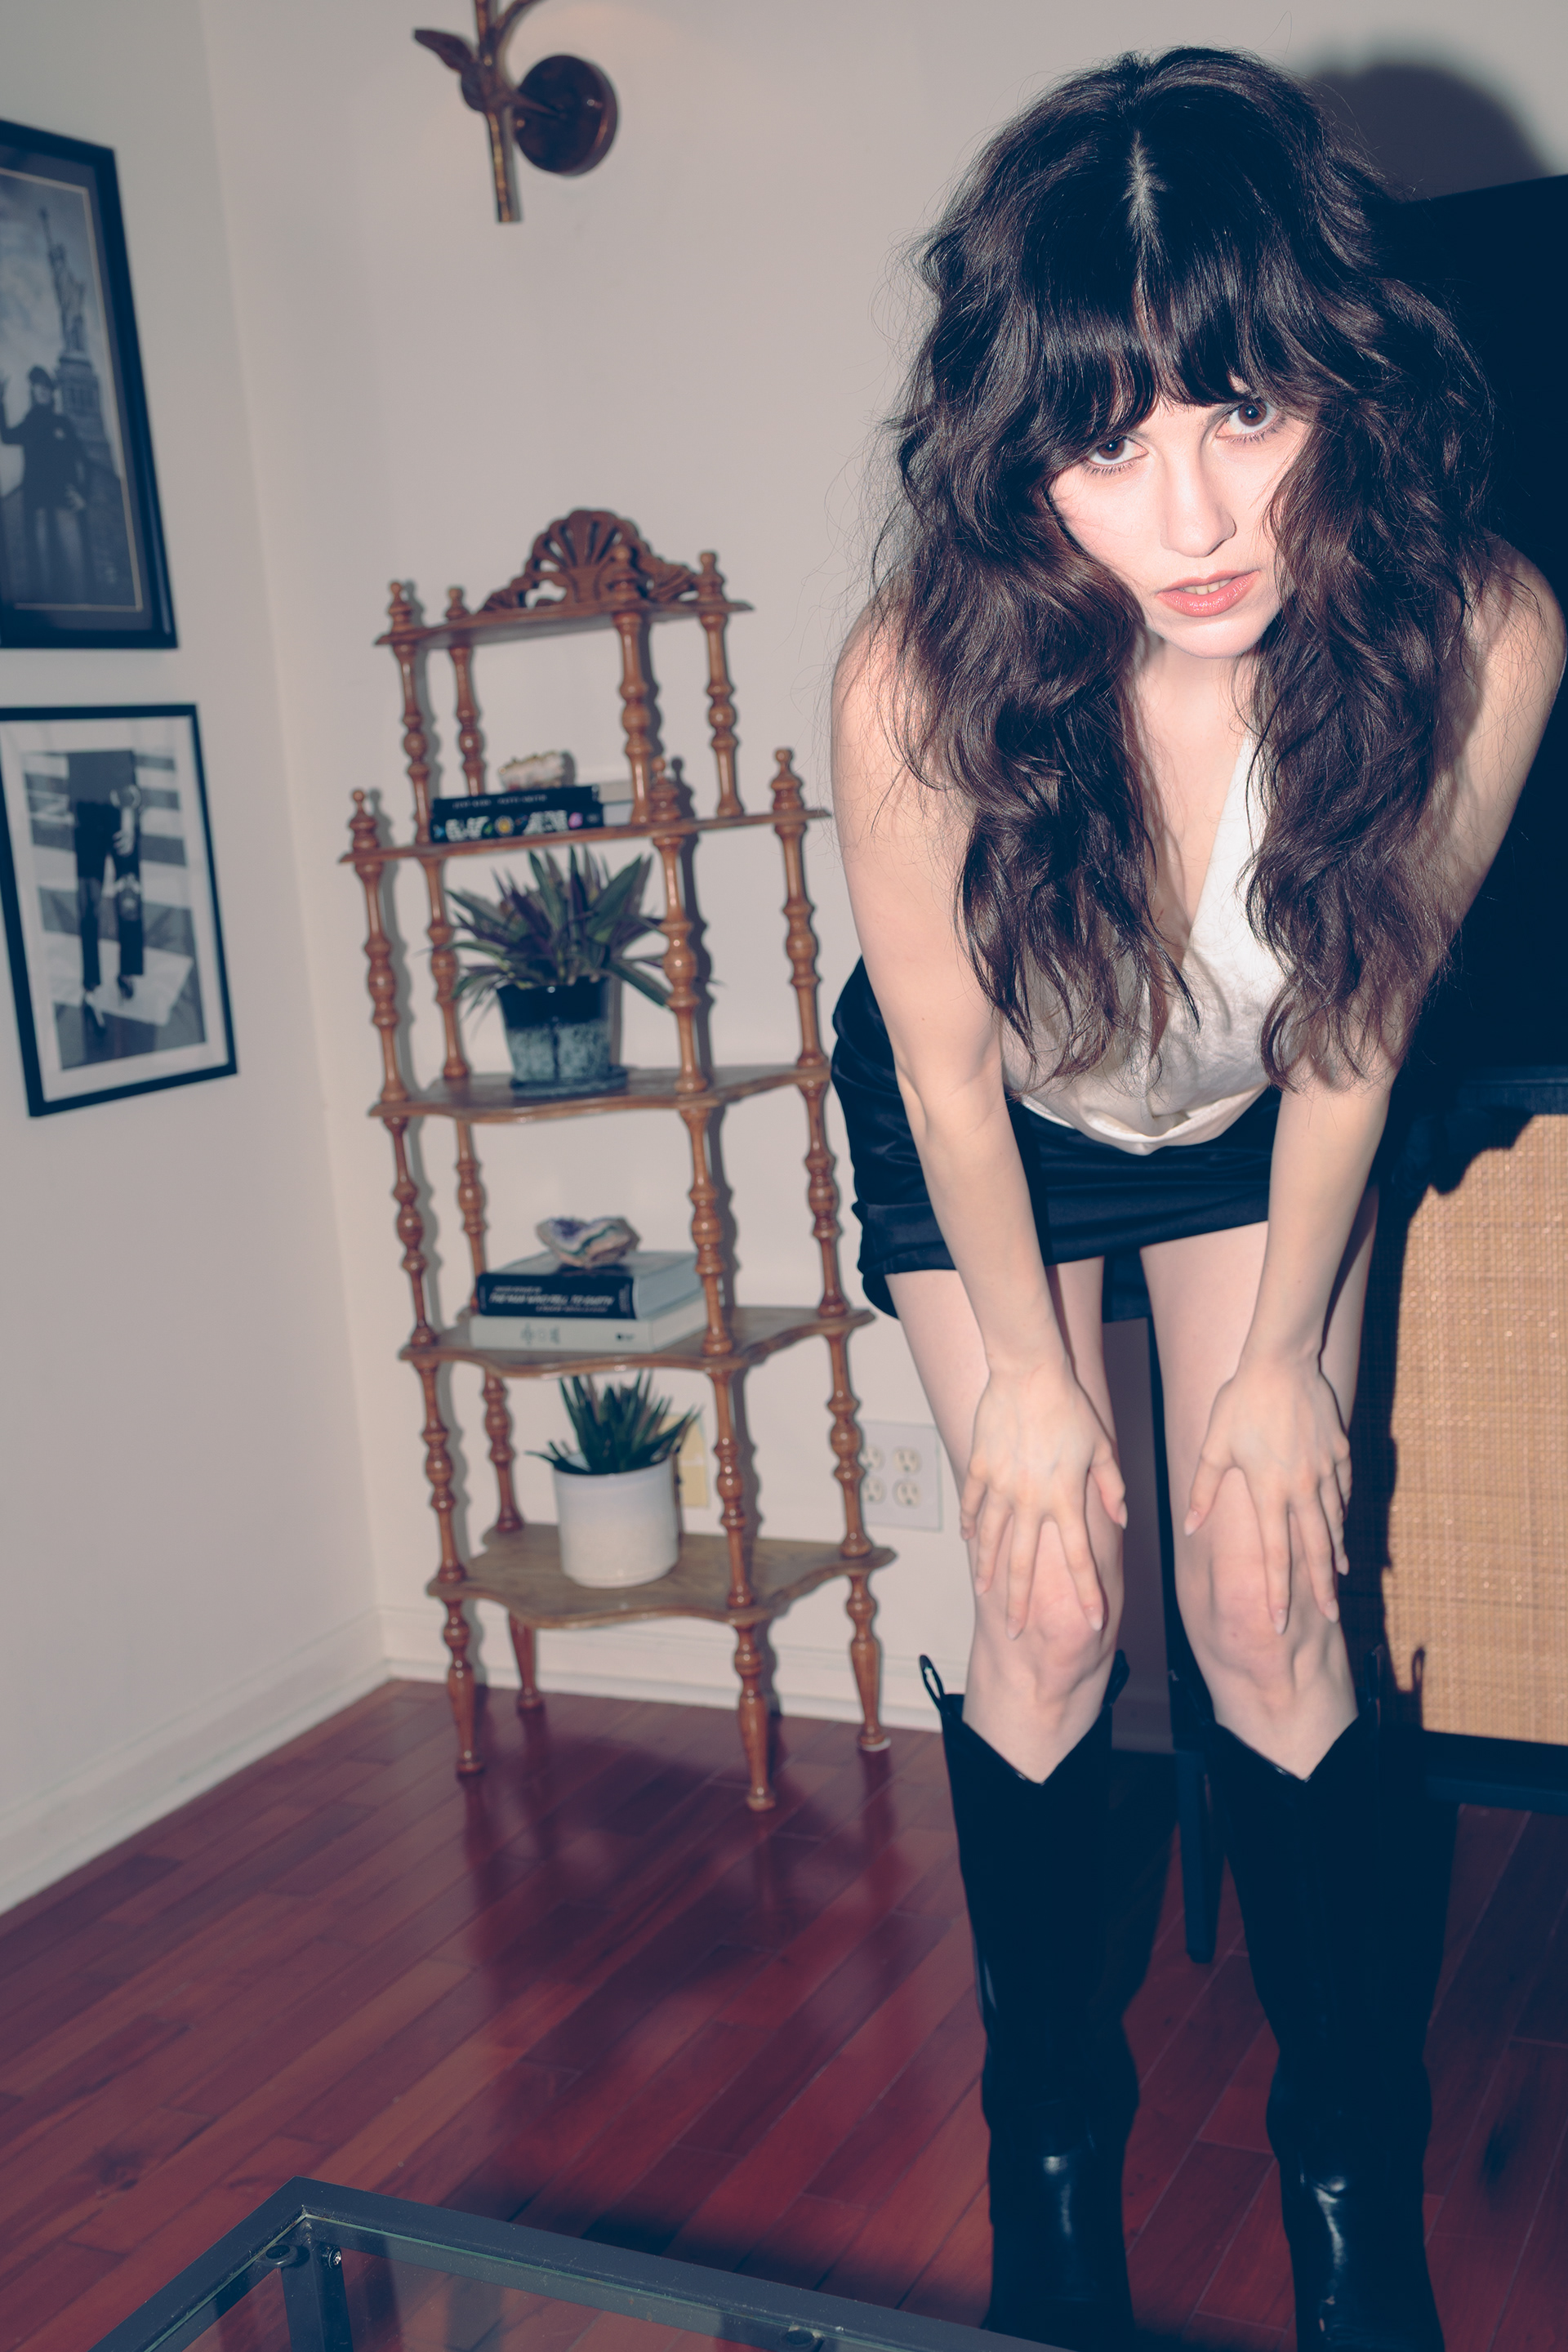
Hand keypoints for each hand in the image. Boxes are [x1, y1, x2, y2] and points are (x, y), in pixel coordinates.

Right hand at [960, 1361, 1126, 1639]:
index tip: (1094, 1622)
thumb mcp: (1102, 1447)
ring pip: (989, 1540)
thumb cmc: (1069, 1407)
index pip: (1080, 1559)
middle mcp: (1031, 1500)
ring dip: (986, 1571)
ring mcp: (1000, 1486)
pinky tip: (967, 1541)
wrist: (1028, 1374)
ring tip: (982, 1592)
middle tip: (1015, 1634)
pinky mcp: (979, 1468)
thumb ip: (1112, 1488)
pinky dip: (968, 1525)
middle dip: (1020, 1604)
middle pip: (1024, 1564)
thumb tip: (1122, 1519)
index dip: (1088, 1593)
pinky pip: (971, 1504)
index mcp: (1065, 1499)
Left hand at [1184, 1353, 1350, 1632]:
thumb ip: (1203, 1489)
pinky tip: (1343, 1522)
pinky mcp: (1340, 1452)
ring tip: (1342, 1576)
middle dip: (1322, 1587)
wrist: (1282, 1363)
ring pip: (1335, 1521)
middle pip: (1316, 1548)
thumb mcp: (1213, 1446)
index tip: (1278, 1622)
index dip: (1277, 1591)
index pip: (1274, 1554)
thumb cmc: (1240, 1402)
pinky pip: (1344, 1490)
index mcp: (1269, 1491)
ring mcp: (1326, 1470)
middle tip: (1331, 1616)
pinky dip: (1343, 1510)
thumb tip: (1189, 1526)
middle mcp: (1302, 1487)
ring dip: (1338, 1552)